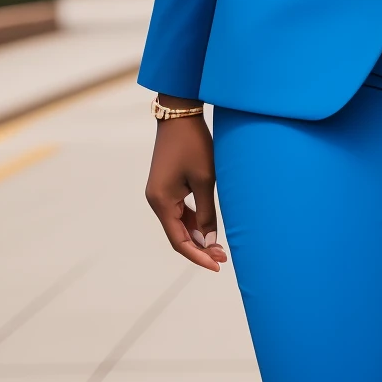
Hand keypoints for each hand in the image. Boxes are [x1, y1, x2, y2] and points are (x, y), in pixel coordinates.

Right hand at [145, 103, 227, 272]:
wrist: (180, 115)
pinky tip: (211, 227)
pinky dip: (195, 220)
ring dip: (199, 235)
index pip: (179, 240)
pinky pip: (181, 210)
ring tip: (221, 247)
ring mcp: (161, 194)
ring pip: (180, 223)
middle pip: (179, 234)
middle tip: (224, 258)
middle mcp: (157, 202)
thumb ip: (207, 211)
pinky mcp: (167, 186)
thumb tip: (211, 240)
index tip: (217, 265)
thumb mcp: (205, 178)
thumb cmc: (194, 144)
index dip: (197, 256)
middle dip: (200, 248)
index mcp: (162, 202)